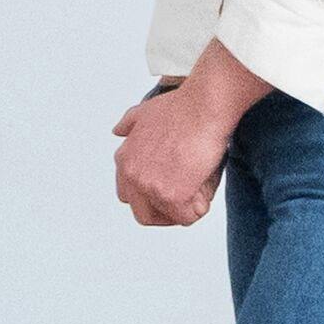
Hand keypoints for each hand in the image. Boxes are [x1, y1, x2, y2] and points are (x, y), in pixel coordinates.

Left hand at [111, 53, 258, 228]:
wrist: (203, 106)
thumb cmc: (182, 107)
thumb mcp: (144, 111)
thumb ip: (128, 125)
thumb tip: (118, 130)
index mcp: (125, 160)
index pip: (129, 196)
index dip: (151, 197)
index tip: (170, 189)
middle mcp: (132, 176)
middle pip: (145, 215)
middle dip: (167, 212)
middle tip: (187, 199)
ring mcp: (150, 187)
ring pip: (171, 217)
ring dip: (188, 205)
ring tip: (200, 180)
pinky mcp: (172, 196)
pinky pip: (189, 217)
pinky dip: (202, 205)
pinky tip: (206, 180)